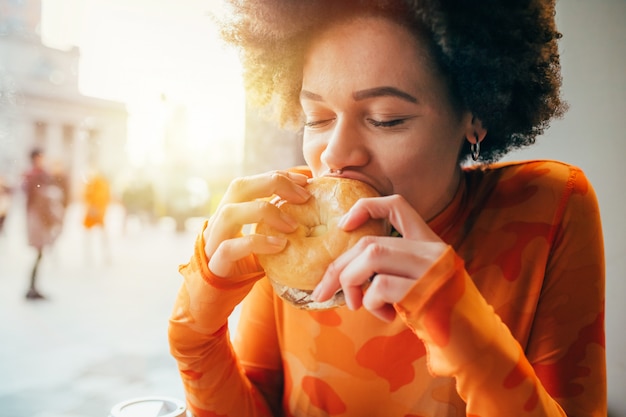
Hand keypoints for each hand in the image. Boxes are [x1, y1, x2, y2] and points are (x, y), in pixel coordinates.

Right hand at [204, 171, 310, 276]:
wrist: (214, 296)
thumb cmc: (242, 264)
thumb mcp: (258, 237)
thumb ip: (273, 223)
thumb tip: (309, 210)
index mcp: (230, 209)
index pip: (252, 181)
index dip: (278, 176)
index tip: (305, 181)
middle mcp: (219, 219)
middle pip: (239, 186)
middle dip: (273, 184)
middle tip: (303, 197)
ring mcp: (214, 240)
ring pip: (230, 213)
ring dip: (265, 213)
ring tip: (293, 226)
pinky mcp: (215, 264)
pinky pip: (230, 248)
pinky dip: (257, 243)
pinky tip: (280, 246)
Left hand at [311, 194, 447, 321]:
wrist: (480, 347)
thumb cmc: (444, 318)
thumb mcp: (422, 284)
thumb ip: (395, 270)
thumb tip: (344, 272)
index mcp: (432, 244)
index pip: (398, 205)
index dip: (366, 207)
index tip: (343, 225)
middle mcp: (434, 251)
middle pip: (370, 242)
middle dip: (339, 267)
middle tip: (323, 290)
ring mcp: (432, 270)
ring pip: (372, 256)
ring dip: (351, 282)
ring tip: (356, 304)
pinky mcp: (427, 292)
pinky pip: (380, 287)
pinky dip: (372, 303)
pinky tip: (387, 317)